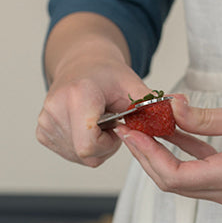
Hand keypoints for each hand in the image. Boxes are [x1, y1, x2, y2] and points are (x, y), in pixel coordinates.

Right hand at [36, 14, 151, 166]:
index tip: (118, 125)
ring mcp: (45, 123)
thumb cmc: (107, 74)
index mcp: (77, 96)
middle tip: (112, 122)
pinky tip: (88, 126)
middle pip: (87, 155)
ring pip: (79, 158)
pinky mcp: (41, 132)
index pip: (90, 147)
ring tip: (99, 121)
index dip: (110, 144)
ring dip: (96, 146)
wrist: (81, 64)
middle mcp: (55, 110)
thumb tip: (180, 108)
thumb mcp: (133, 84)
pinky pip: (69, 154)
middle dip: (106, 146)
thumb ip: (152, 103)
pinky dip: (83, 146)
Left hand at [116, 96, 221, 203]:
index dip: (147, 155)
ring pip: (181, 178)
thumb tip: (172, 107)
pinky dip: (181, 153)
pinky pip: (197, 172)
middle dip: (146, 155)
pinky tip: (172, 129)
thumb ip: (208, 117)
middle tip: (129, 127)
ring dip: (161, 154)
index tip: (132, 131)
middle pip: (170, 181)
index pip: (173, 176)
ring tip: (144, 126)